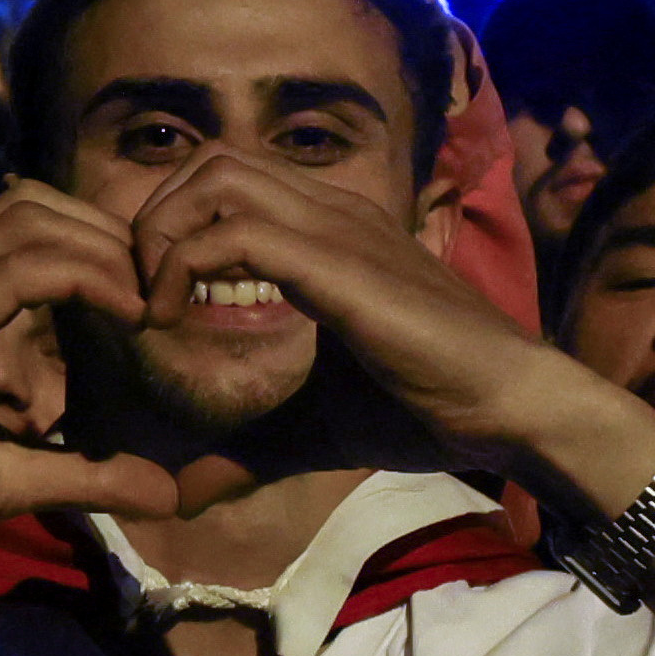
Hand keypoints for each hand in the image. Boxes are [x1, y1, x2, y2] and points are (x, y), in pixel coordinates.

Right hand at [0, 182, 175, 587]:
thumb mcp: (9, 478)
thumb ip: (82, 472)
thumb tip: (164, 491)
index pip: (21, 223)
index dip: (90, 240)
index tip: (143, 293)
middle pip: (29, 204)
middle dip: (103, 232)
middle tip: (155, 287)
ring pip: (26, 222)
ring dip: (100, 248)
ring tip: (144, 298)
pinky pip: (17, 273)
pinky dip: (82, 277)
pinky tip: (124, 313)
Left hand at [130, 148, 552, 467]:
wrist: (514, 408)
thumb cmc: (430, 407)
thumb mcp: (317, 426)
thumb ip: (252, 447)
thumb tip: (188, 493)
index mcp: (325, 229)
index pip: (224, 182)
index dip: (169, 229)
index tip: (148, 304)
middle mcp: (328, 209)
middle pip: (209, 162)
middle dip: (154, 219)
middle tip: (140, 295)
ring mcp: (336, 228)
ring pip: (216, 177)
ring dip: (162, 233)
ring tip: (152, 305)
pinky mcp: (338, 265)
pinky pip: (237, 234)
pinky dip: (182, 266)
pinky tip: (172, 323)